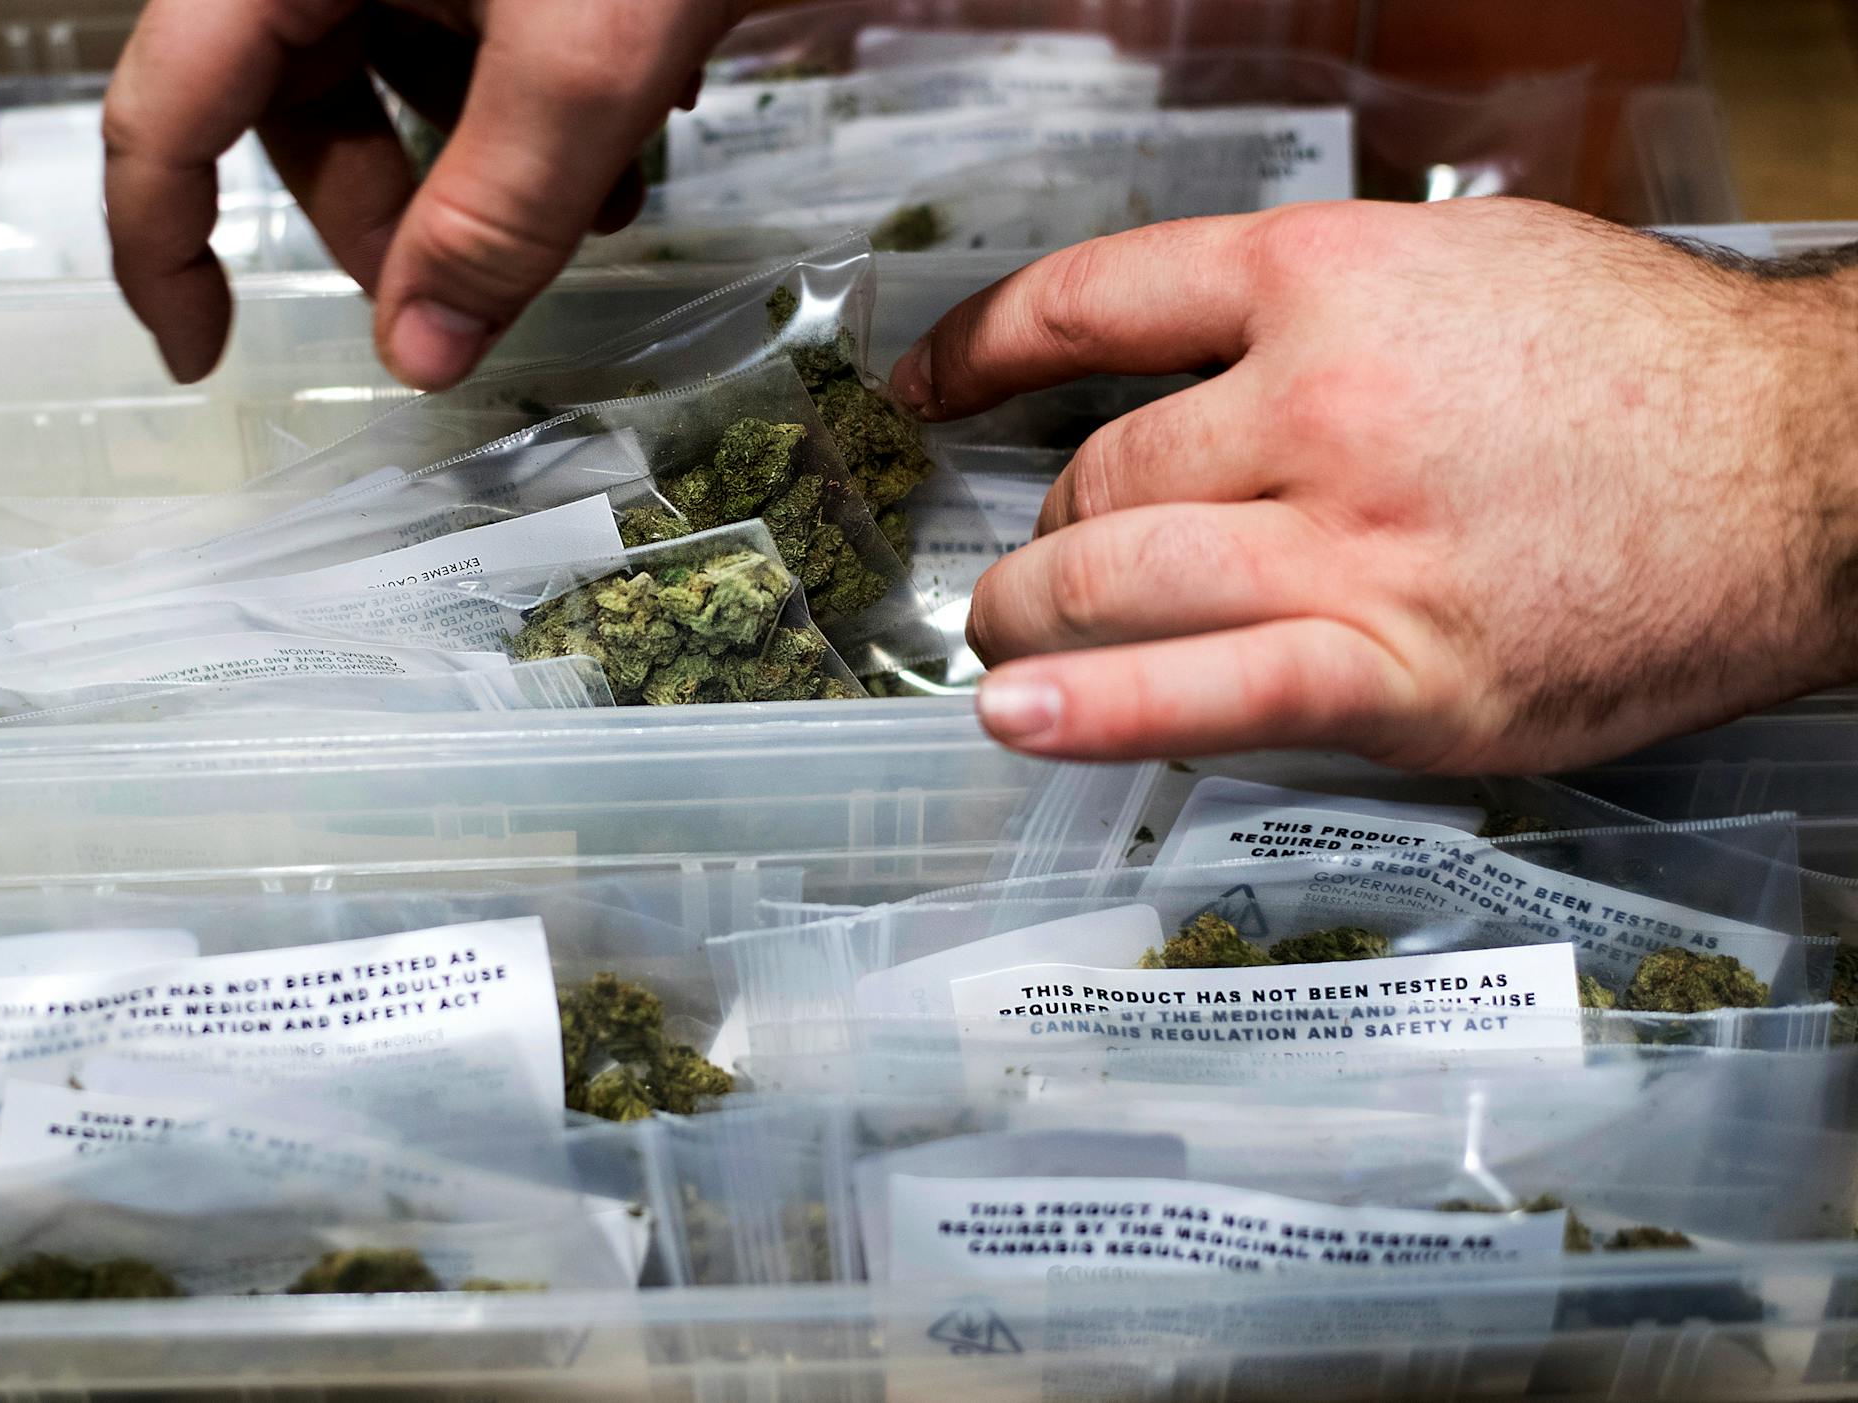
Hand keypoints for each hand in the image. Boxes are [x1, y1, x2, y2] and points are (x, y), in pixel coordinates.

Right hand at [103, 0, 743, 386]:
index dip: (164, 250)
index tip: (208, 358)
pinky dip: (534, 103)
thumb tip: (420, 353)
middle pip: (298, 108)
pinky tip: (630, 124)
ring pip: (397, 77)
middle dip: (393, 220)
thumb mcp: (586, 55)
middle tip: (473, 294)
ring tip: (603, 205)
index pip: (162, 114)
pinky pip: (467, 27)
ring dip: (487, 171)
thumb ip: (502, 212)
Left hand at [891, 198, 1857, 771]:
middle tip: (1033, 563)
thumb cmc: (1648, 374)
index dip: (979, 349)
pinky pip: (1208, 694)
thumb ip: (1317, 309)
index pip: (1090, 300)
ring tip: (1012, 639)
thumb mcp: (1466, 269)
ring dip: (1034, 617)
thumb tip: (1190, 361)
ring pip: (1115, 581)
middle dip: (1042, 529)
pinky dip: (1097, 712)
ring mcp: (1355, 543)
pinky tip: (1017, 718)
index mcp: (1328, 280)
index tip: (931, 390)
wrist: (1814, 471)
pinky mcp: (1400, 670)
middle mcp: (1320, 402)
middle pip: (1095, 475)